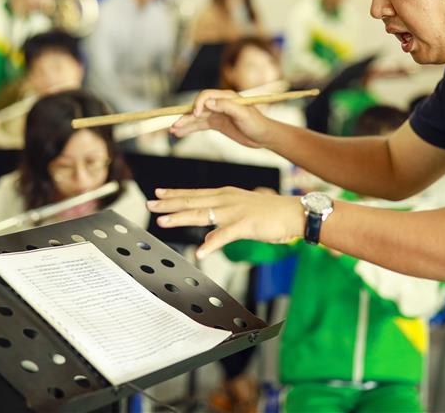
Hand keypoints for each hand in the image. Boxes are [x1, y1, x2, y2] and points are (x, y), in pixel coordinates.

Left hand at [147, 186, 304, 258]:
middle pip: (192, 202)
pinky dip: (212, 244)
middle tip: (150, 204)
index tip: (157, 193)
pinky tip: (200, 251)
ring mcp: (235, 211)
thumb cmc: (271, 213)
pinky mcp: (245, 224)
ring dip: (180, 218)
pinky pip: (225, 235)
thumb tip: (207, 238)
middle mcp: (226, 200)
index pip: (194, 194)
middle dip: (169, 203)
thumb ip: (222, 224)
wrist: (294, 212)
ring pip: (202, 215)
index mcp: (225, 195)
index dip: (175, 194)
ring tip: (162, 222)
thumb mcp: (242, 213)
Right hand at [170, 90, 273, 148]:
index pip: (206, 96)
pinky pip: (200, 126)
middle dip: (185, 116)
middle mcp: (219, 104)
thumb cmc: (257, 123)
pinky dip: (189, 129)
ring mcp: (216, 114)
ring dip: (184, 123)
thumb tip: (208, 102)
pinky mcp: (216, 124)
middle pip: (197, 108)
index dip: (199, 104)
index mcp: (226, 97)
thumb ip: (226, 106)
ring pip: (196, 118)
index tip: (196, 114)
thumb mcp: (244, 114)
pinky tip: (180, 133)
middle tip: (173, 125)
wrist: (264, 136)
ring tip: (172, 130)